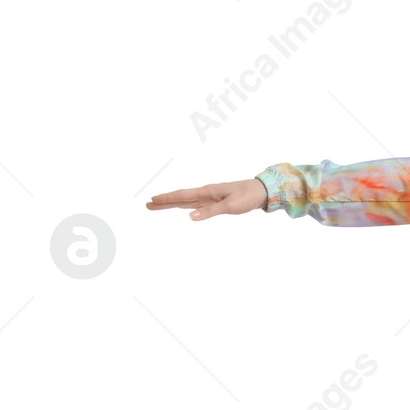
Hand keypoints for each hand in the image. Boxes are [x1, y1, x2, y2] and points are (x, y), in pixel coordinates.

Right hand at [146, 177, 268, 219]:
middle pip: (180, 198)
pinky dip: (186, 206)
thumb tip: (190, 217)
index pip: (182, 196)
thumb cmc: (247, 197)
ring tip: (158, 205)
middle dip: (164, 202)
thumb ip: (210, 211)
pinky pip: (196, 204)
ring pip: (186, 201)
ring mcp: (210, 197)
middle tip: (147, 205)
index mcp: (207, 192)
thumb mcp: (230, 206)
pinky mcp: (216, 201)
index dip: (167, 198)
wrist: (261, 192)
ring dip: (172, 204)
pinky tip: (183, 208)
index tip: (152, 200)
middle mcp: (206, 193)